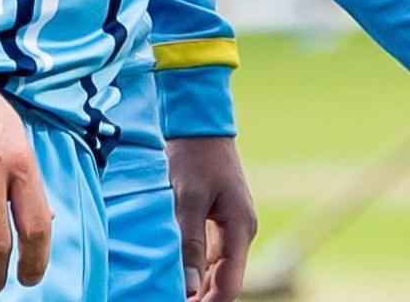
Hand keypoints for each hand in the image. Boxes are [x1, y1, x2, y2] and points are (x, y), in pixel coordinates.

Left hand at [169, 135, 257, 301]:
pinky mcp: (220, 221)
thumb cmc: (193, 157)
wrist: (199, 125)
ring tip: (168, 293)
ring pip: (217, 271)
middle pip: (224, 282)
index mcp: (240, 228)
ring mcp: (232, 227)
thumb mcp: (187, 200)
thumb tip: (189, 288)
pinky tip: (175, 274)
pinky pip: (210, 256)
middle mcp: (241, 232)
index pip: (230, 285)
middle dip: (201, 298)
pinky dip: (194, 269)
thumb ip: (190, 245)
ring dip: (197, 286)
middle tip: (168, 301)